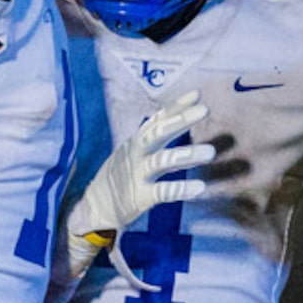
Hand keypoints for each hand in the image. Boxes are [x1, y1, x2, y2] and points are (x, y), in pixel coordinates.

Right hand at [57, 90, 214, 285]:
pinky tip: (199, 187)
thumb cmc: (118, 177)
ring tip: (210, 152)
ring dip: (187, 155)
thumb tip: (172, 116)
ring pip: (163, 160)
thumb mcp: (130, 151)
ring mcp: (137, 175)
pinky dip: (181, 189)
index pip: (157, 119)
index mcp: (135, 142)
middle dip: (181, 120)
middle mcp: (136, 154)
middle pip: (159, 132)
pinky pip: (163, 191)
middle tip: (205, 110)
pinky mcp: (140, 197)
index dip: (176, 106)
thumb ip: (151, 136)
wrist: (92, 207)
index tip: (197, 95)